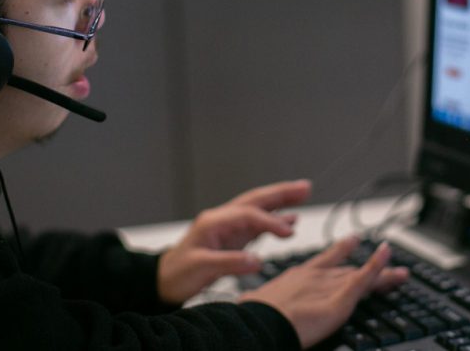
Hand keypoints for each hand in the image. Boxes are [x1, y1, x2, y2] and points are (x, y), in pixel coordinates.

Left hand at [157, 179, 311, 304]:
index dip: (270, 221)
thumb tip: (257, 260)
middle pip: (255, 201)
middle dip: (281, 193)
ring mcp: (228, 228)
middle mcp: (222, 220)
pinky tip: (290, 219)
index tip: (288, 232)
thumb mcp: (201, 268)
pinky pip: (257, 225)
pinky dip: (275, 220)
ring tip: (303, 194)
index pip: (248, 215)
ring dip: (281, 202)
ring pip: (258, 209)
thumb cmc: (177, 273)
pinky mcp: (233, 239)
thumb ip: (230, 263)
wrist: (164, 281)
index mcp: (213, 222)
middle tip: (304, 187)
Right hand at [237, 237, 409, 348]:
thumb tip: (246, 304)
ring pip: (362, 275)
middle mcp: (315, 276)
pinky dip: (379, 267)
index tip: (348, 244)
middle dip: (364, 266)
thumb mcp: (255, 304)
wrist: (259, 323)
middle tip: (380, 255)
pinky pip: (365, 279)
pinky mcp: (341, 297)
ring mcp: (329, 285)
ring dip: (382, 270)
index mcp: (295, 278)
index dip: (337, 255)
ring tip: (399, 270)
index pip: (323, 265)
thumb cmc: (253, 318)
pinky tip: (390, 259)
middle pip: (347, 270)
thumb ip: (259, 302)